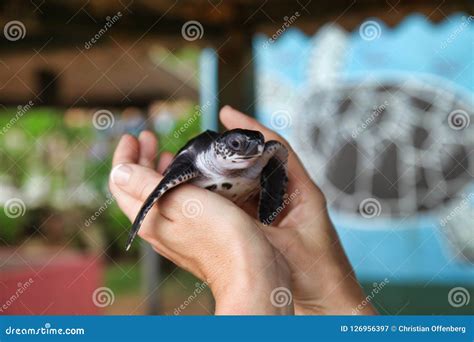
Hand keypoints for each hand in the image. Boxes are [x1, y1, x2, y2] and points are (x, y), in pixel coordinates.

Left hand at [109, 131, 292, 314]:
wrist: (249, 273)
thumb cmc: (221, 237)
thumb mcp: (182, 203)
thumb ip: (147, 186)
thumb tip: (118, 171)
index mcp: (149, 218)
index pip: (122, 183)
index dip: (124, 156)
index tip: (132, 136)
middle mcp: (157, 228)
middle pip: (137, 188)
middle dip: (140, 159)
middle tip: (150, 137)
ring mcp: (174, 233)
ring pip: (155, 196)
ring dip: (157, 171)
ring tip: (166, 153)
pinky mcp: (193, 236)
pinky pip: (173, 205)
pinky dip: (174, 185)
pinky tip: (188, 179)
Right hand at [220, 106, 376, 314]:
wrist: (331, 303)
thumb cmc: (321, 275)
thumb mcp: (283, 247)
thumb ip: (253, 229)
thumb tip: (219, 213)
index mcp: (302, 191)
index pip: (277, 147)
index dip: (252, 128)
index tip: (227, 113)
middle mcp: (291, 195)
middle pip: (260, 163)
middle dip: (234, 152)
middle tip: (205, 144)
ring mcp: (280, 210)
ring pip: (250, 184)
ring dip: (229, 176)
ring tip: (201, 168)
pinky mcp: (272, 226)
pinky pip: (247, 204)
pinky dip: (230, 199)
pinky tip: (211, 198)